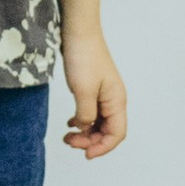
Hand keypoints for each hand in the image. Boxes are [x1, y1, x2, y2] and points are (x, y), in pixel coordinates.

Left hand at [62, 32, 126, 158]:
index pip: (117, 134)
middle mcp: (114, 99)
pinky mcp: (93, 88)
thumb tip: (85, 128)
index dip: (103, 147)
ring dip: (85, 132)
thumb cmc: (83, 56)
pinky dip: (82, 120)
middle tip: (69, 142)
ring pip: (99, 122)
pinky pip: (92, 111)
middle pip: (108, 130)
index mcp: (117, 101)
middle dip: (90, 140)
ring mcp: (104, 94)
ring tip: (67, 135)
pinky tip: (70, 122)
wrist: (77, 31)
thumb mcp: (83, 90)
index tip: (85, 155)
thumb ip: (86, 114)